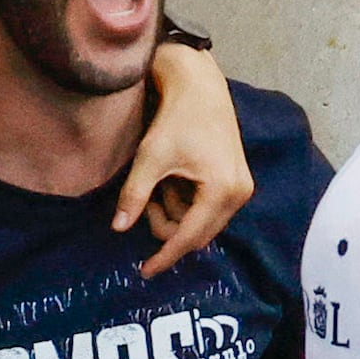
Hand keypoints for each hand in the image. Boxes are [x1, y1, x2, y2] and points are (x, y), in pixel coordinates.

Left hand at [119, 38, 254, 279]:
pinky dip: (187, 203)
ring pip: (202, 225)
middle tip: (146, 201)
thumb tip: (118, 228)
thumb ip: (134, 195)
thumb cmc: (176, 118)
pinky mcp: (237, 182)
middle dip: (168, 226)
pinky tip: (175, 180)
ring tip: (162, 183)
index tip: (144, 271)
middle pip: (197, 237)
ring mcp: (241, 188)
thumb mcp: (150, 157)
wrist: (199, 87)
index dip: (164, 256)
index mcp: (221, 190)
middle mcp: (238, 193)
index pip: (188, 238)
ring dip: (176, 213)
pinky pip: (208, 210)